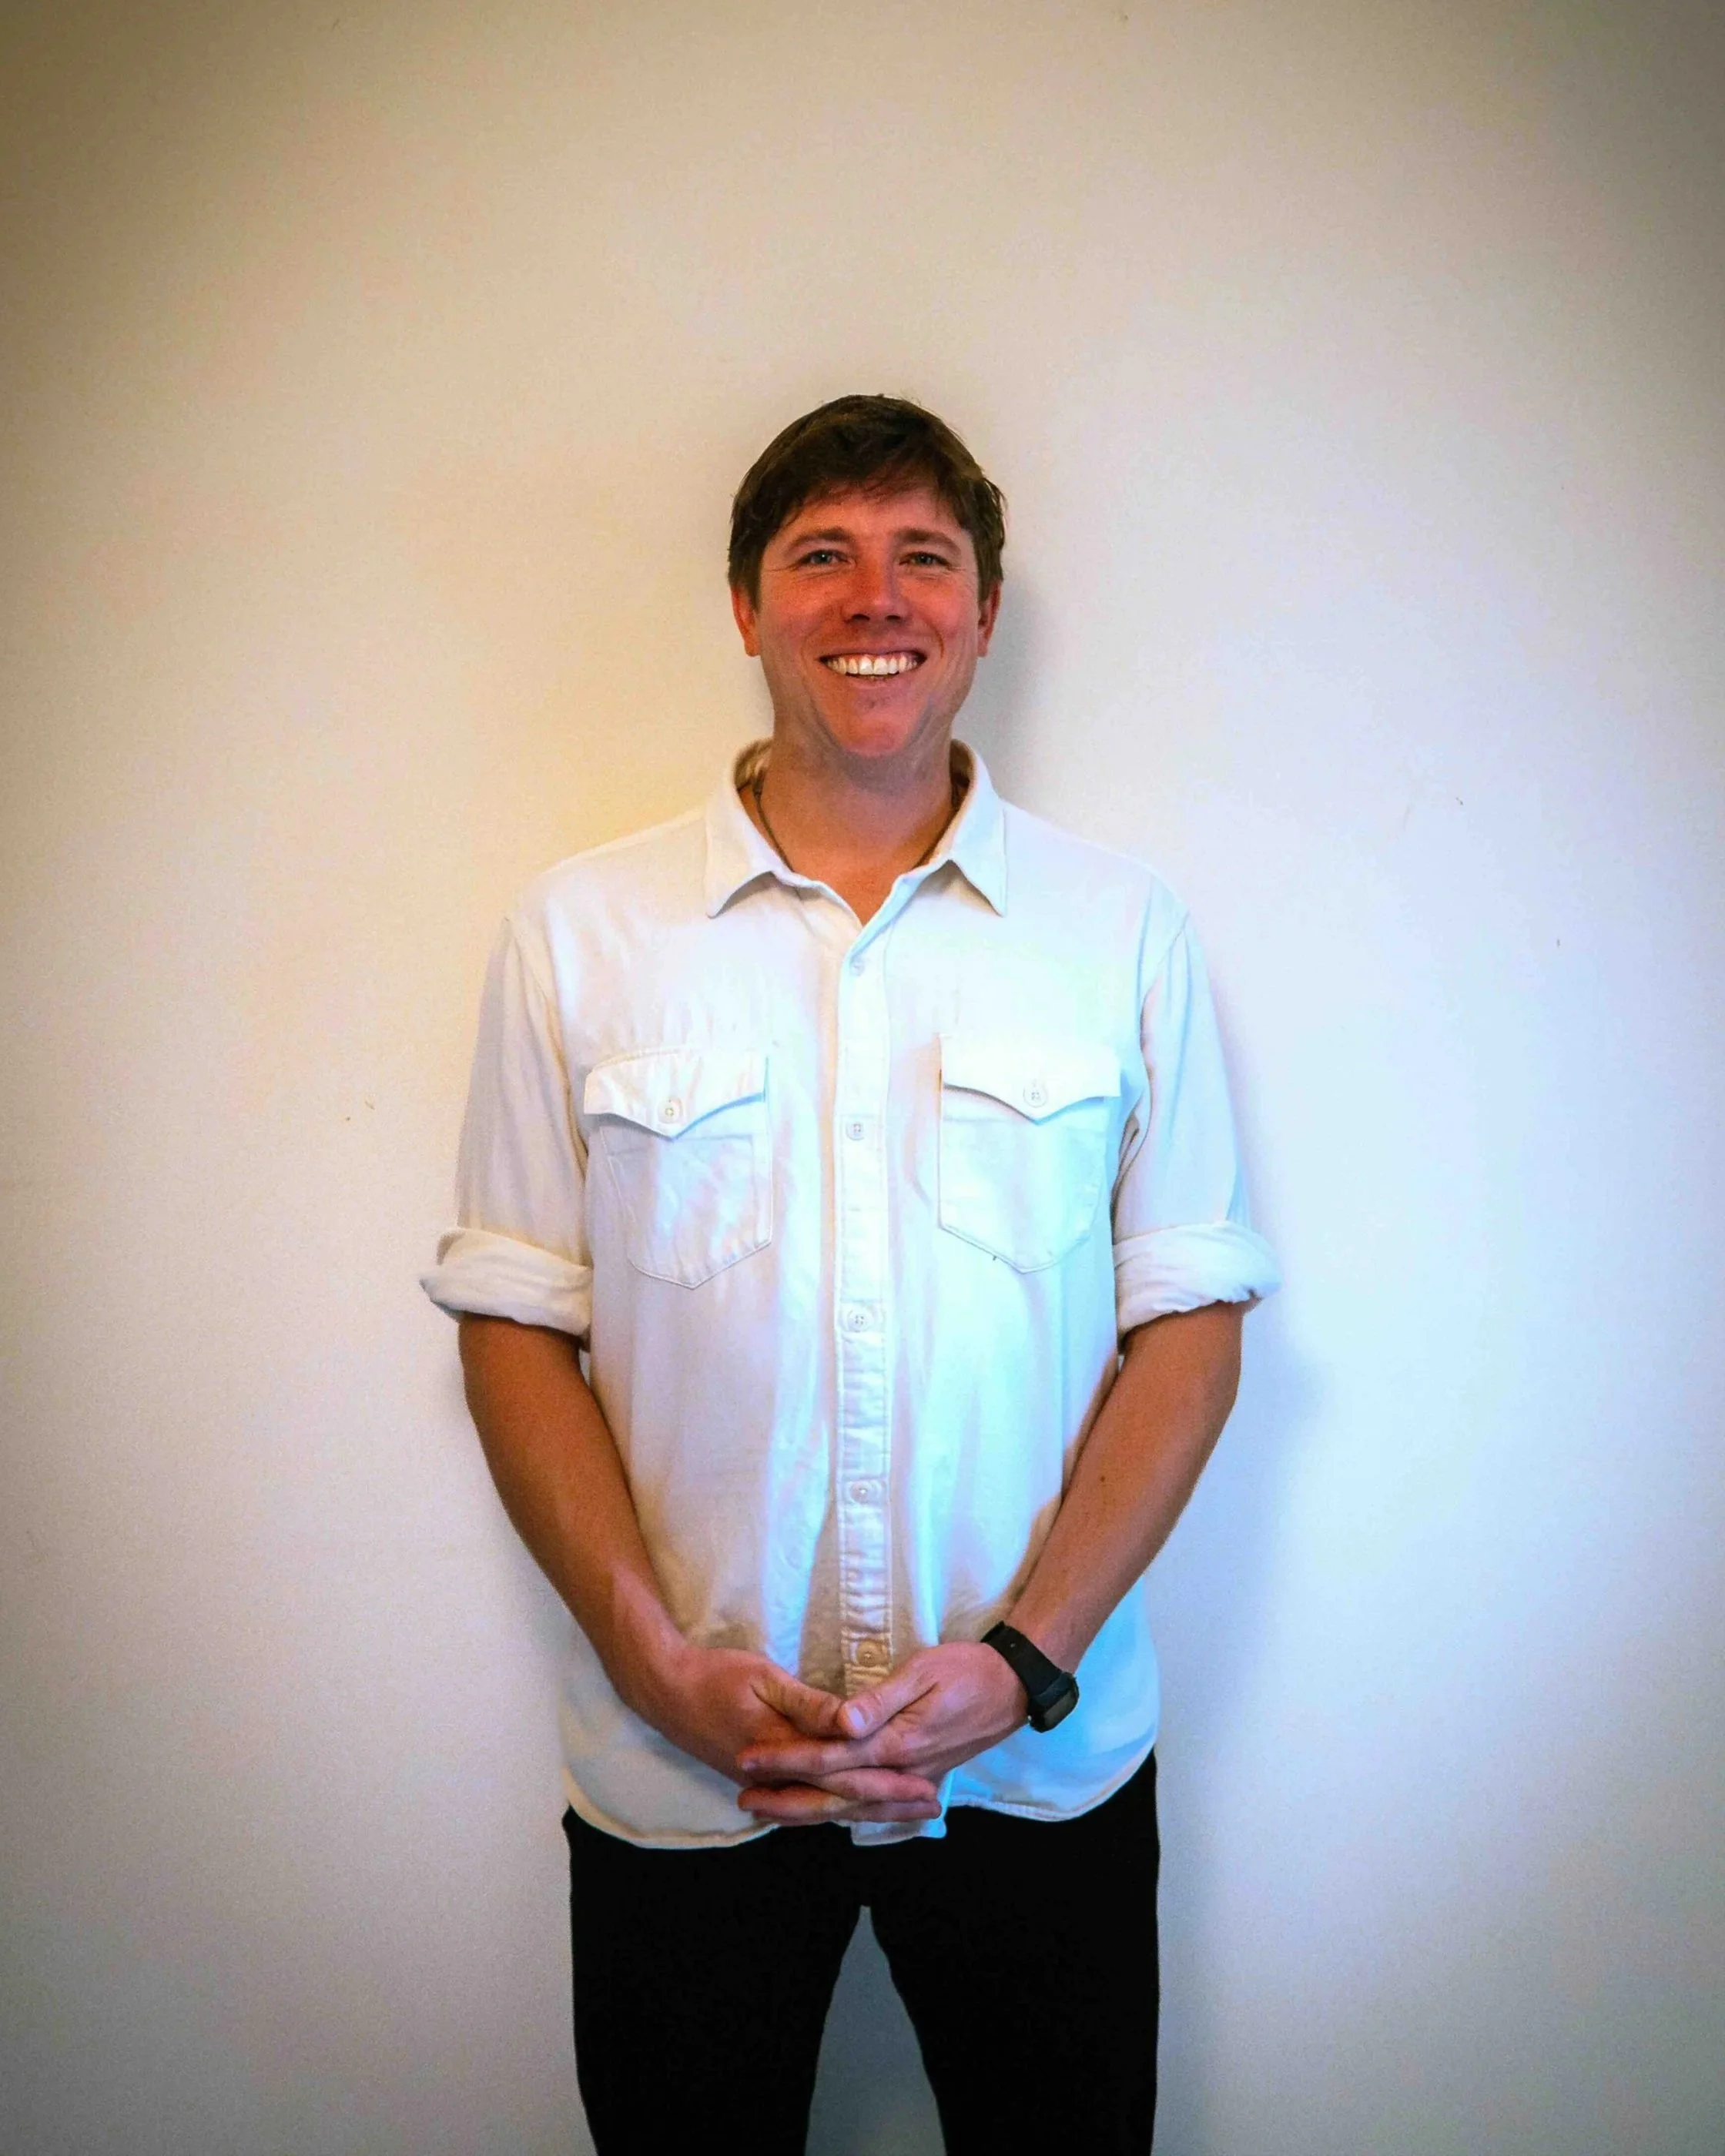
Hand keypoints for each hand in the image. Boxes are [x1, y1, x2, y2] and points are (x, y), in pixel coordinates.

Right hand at [637, 1644, 941, 1823]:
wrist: (664, 1691)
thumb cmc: (716, 1676)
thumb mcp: (764, 1678)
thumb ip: (809, 1705)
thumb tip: (852, 1722)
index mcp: (784, 1754)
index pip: (846, 1778)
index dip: (888, 1784)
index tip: (926, 1787)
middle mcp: (779, 1779)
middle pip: (841, 1799)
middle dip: (888, 1803)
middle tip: (930, 1805)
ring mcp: (767, 1784)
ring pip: (824, 1807)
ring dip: (865, 1808)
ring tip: (904, 1809)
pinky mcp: (761, 1779)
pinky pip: (805, 1802)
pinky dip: (834, 1807)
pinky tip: (851, 1807)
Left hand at [734, 1642, 1027, 1825]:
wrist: (1014, 1688)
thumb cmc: (967, 1670)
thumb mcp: (922, 1671)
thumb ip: (879, 1700)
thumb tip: (840, 1722)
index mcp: (896, 1744)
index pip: (828, 1759)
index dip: (786, 1759)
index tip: (748, 1759)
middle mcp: (901, 1771)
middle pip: (834, 1796)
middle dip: (787, 1799)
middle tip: (745, 1801)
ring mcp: (913, 1779)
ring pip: (852, 1808)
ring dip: (810, 1812)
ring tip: (772, 1811)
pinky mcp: (920, 1778)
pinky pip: (874, 1805)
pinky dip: (844, 1812)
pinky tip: (826, 1814)